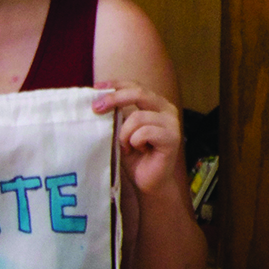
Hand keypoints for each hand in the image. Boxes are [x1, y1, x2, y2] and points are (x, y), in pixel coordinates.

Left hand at [94, 82, 184, 197]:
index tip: (95, 88)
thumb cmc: (135, 157)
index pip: (135, 86)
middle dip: (114, 99)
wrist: (148, 183)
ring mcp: (171, 123)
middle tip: (96, 109)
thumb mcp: (121, 131)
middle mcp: (166, 109)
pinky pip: (143, 132)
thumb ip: (117, 115)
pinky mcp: (172, 138)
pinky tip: (139, 150)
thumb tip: (98, 101)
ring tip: (128, 146)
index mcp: (156, 104)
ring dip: (125, 134)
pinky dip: (134, 142)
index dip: (115, 85)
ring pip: (137, 117)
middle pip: (138, 93)